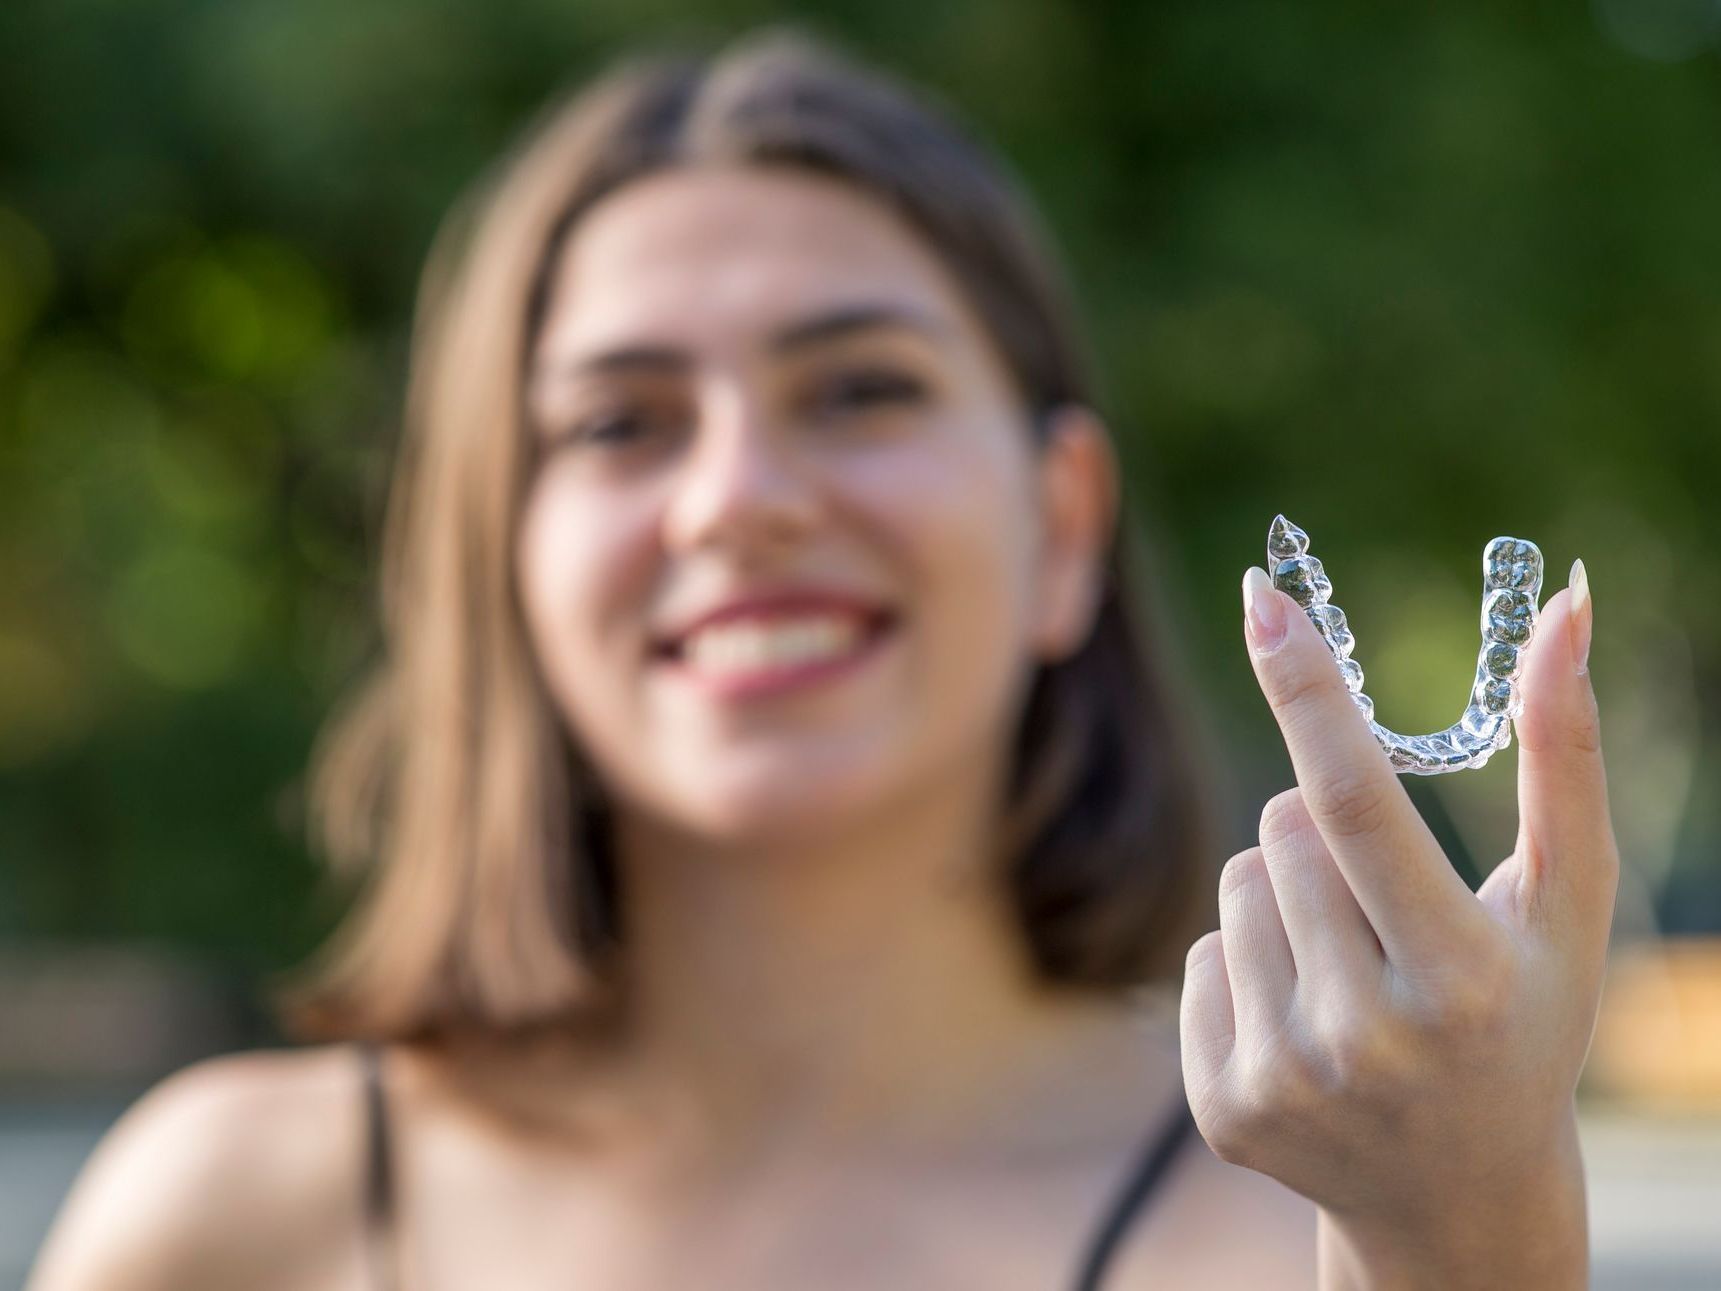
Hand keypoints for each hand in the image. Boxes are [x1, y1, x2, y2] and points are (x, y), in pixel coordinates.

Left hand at [1180, 561, 1617, 1289]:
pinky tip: (1310, 1022)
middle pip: (1281, 827)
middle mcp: (1364, 1039)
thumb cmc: (1524, 1017)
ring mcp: (1284, 1081)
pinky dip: (1247, 964)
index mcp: (1457, 978)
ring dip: (1285, 894)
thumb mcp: (1566, 903)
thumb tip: (1565, 611)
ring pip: (1235, 881)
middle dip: (1324, 829)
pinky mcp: (1222, 1109)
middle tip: (1387, 909)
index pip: (1355, 805)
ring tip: (1353, 969)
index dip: (1307, 692)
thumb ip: (1564, 757)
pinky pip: (1201, 955)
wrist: (1457, 1191)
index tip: (1262, 595)